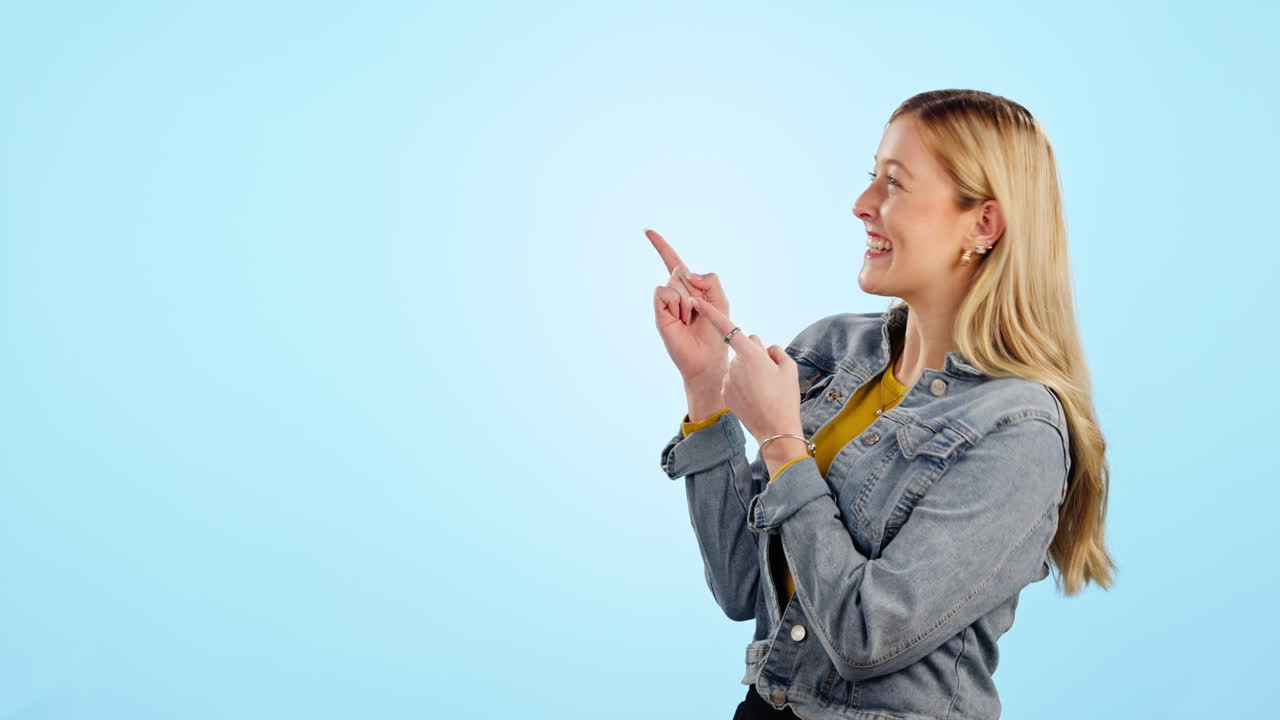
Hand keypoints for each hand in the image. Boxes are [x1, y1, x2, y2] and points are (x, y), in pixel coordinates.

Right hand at [648, 228, 730, 385]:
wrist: (707, 359)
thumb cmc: (716, 332)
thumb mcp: (721, 300)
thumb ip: (711, 280)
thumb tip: (686, 272)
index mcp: (690, 286)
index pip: (673, 261)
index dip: (661, 246)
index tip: (647, 231)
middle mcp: (675, 291)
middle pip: (681, 270)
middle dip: (694, 288)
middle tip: (698, 311)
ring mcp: (666, 301)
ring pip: (674, 281)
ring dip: (687, 299)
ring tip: (689, 318)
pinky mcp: (659, 311)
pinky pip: (664, 292)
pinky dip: (675, 303)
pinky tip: (680, 319)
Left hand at [687, 295, 802, 444]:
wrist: (775, 430)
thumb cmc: (785, 398)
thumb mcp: (788, 369)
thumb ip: (775, 351)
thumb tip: (764, 349)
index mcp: (750, 355)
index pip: (728, 328)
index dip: (710, 313)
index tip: (697, 300)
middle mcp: (734, 365)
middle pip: (744, 348)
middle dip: (754, 352)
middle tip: (769, 373)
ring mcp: (728, 379)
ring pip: (739, 364)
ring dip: (749, 370)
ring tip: (763, 388)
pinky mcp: (726, 391)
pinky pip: (734, 378)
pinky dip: (742, 382)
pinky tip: (754, 396)